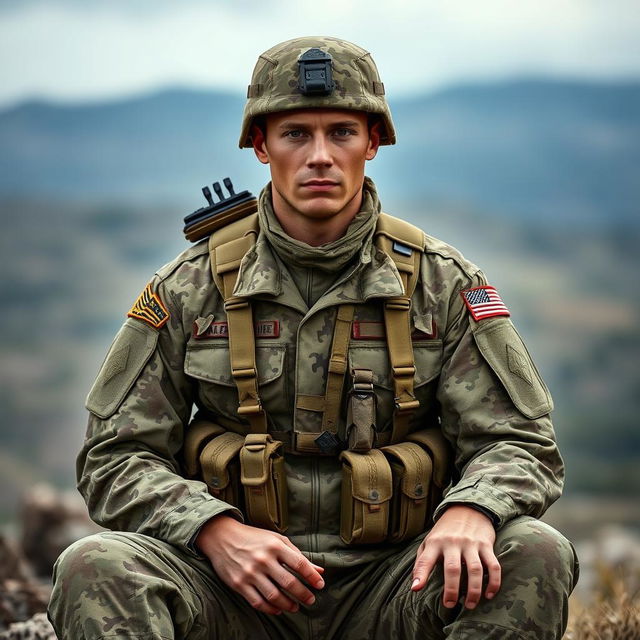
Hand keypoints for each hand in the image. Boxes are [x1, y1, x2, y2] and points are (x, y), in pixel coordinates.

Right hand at [195, 514, 324, 614]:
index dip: (312, 577)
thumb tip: (319, 570)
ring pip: (274, 596)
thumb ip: (298, 555)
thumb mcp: (277, 540)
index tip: (320, 585)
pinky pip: (258, 602)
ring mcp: (250, 573)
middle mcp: (263, 559)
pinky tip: (278, 609)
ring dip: (288, 605)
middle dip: (303, 594)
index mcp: (275, 546)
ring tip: (295, 607)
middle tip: (311, 600)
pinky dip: (270, 609)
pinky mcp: (239, 584)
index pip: (299, 564)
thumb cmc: (254, 538)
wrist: (222, 537)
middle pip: (289, 582)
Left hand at [410, 505, 500, 609]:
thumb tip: (415, 585)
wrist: (466, 508)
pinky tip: (489, 594)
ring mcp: (471, 543)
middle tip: (449, 605)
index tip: (416, 588)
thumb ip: (422, 561)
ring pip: (474, 570)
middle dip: (451, 590)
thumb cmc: (444, 531)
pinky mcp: (486, 545)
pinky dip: (493, 582)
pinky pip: (493, 566)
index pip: (425, 559)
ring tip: (470, 605)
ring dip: (473, 591)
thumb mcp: (429, 541)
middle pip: (452, 569)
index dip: (420, 574)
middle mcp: (452, 542)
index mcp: (435, 542)